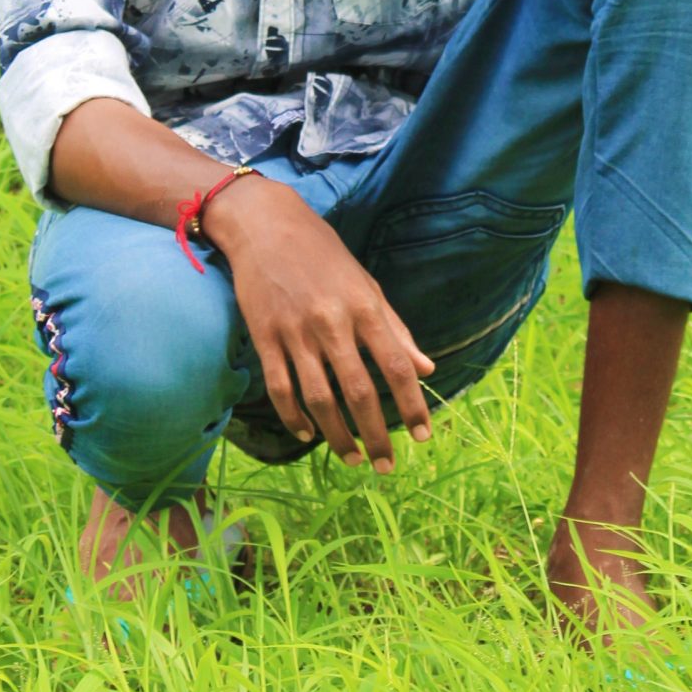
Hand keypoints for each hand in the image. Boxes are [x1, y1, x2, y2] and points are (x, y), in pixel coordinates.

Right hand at [209, 178, 435, 469]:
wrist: (265, 225)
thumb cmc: (323, 255)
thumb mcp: (367, 284)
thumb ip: (396, 328)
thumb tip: (427, 368)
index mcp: (364, 307)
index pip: (396, 365)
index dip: (413, 404)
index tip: (425, 436)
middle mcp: (332, 322)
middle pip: (358, 391)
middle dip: (376, 435)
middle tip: (386, 466)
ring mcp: (295, 332)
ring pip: (318, 398)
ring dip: (337, 436)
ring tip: (352, 458)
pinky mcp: (264, 336)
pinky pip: (281, 388)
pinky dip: (294, 418)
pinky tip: (308, 434)